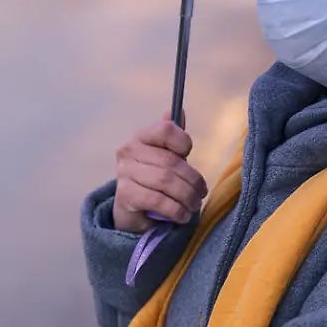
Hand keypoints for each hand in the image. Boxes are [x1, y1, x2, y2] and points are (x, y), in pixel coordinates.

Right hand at [112, 111, 207, 232]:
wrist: (132, 210)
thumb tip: (178, 110)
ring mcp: (124, 172)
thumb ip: (173, 136)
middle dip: (192, 180)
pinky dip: (176, 210)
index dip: (183, 143)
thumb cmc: (153, 179)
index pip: (166, 130)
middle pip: (170, 162)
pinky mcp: (125, 195)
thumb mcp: (166, 156)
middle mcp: (129, 150)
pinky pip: (157, 200)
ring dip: (186, 197)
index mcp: (141, 137)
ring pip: (165, 182)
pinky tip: (183, 215)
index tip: (189, 156)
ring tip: (194, 205)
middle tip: (201, 193)